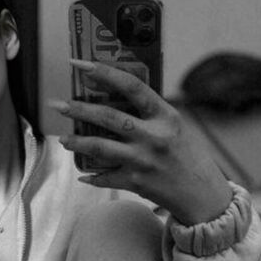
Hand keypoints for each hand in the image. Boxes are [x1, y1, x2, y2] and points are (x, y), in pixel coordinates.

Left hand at [48, 58, 232, 226]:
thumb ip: (150, 115)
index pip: (132, 86)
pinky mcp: (135, 182)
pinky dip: (92, 176)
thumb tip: (115, 99)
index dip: (105, 73)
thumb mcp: (175, 127)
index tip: (82, 65)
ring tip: (63, 140)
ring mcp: (142, 160)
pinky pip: (104, 177)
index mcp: (165, 116)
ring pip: (100, 147)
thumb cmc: (188, 157)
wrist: (202, 195)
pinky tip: (83, 174)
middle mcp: (153, 136)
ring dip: (77, 142)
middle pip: (108, 117)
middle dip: (79, 109)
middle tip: (58, 105)